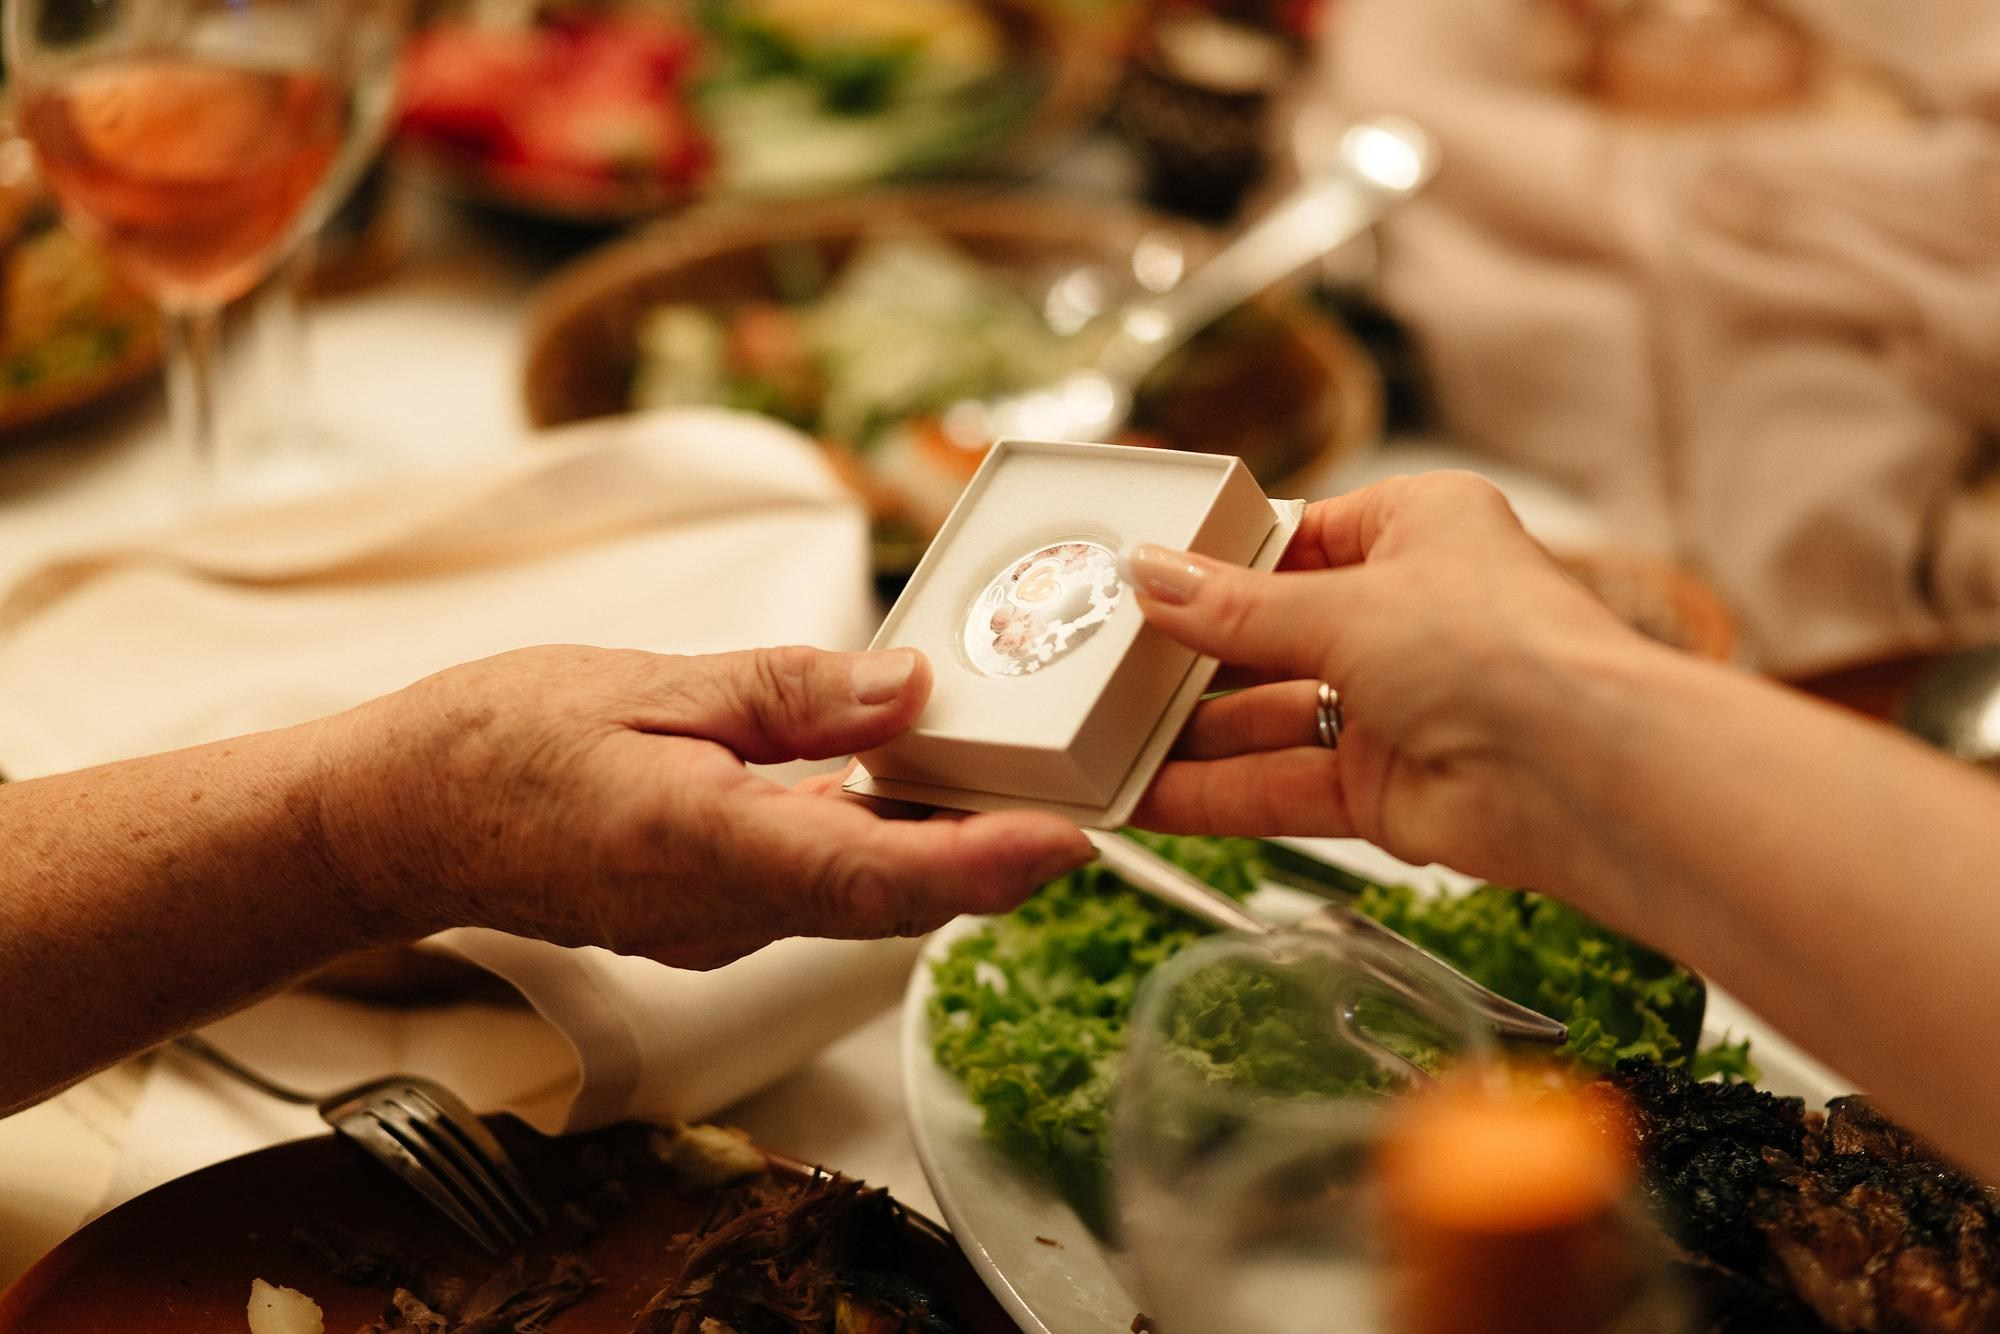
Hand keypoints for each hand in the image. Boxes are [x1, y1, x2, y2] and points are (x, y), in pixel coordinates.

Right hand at [316, 644, 1091, 968]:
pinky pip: (818, 891)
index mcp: (694, 842)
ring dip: (944, 851)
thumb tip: (909, 691)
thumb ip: (787, 693)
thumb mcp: (646, 683)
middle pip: (888, 899)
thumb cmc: (496, 742)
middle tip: (1086, 792)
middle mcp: (715, 909)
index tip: (1065, 841)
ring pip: (861, 900)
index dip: (975, 866)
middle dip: (995, 855)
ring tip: (1022, 780)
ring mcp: (713, 929)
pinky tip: (909, 790)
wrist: (400, 819)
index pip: (863, 876)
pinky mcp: (711, 920)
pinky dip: (879, 847)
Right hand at [1125, 473, 1649, 886]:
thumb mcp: (1343, 604)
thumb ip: (1236, 607)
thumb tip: (1151, 579)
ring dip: (1190, 735)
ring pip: (1269, 718)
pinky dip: (1216, 793)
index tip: (1138, 578)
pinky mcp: (1385, 788)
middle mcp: (1407, 613)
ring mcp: (1396, 706)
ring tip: (1102, 743)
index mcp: (1417, 528)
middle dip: (1191, 658)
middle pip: (1272, 634)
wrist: (1581, 774)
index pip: (1293, 537)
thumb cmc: (1500, 648)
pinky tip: (1145, 798)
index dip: (1215, 562)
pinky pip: (1281, 785)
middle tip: (1100, 665)